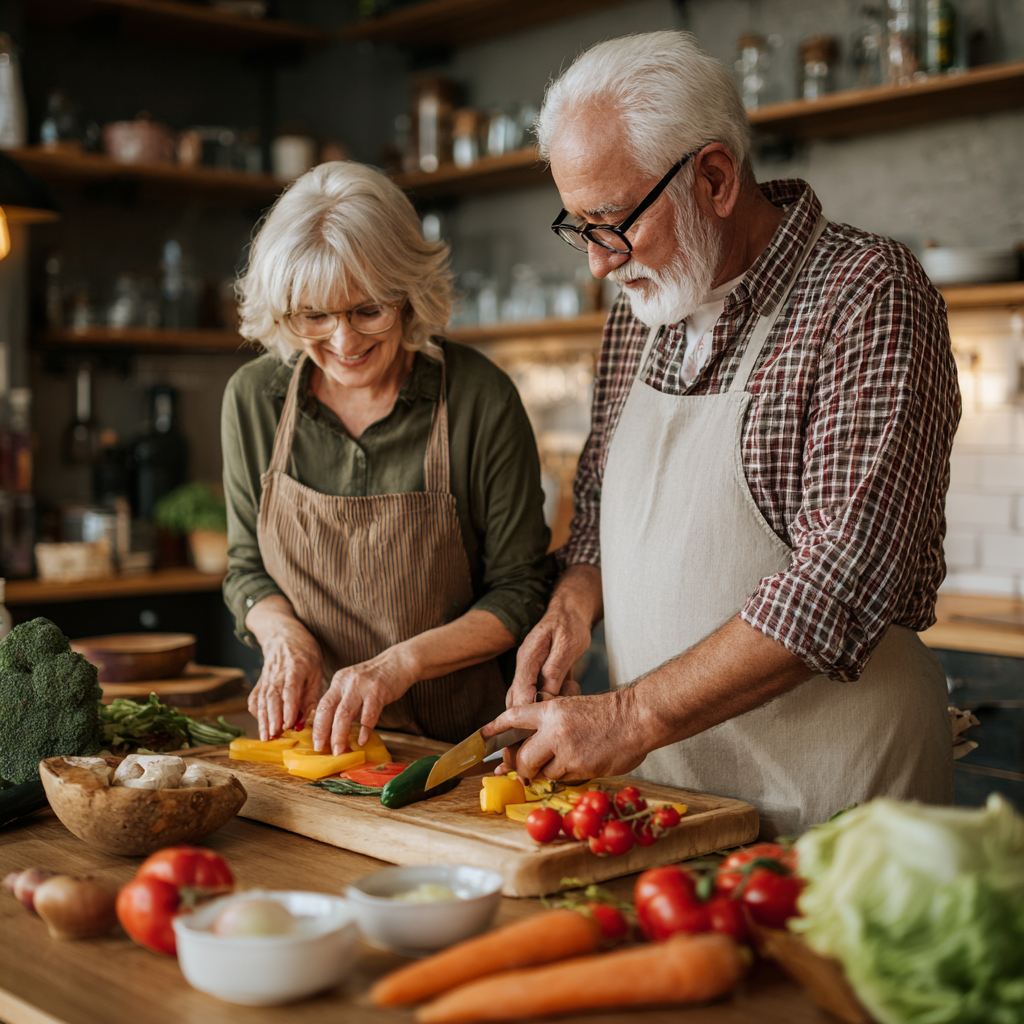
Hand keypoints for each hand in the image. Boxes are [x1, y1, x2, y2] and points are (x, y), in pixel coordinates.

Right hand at [248, 623, 322, 741]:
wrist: (284, 635)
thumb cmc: (306, 654)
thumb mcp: (316, 671)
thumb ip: (310, 696)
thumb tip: (301, 721)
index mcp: (296, 666)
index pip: (290, 688)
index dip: (289, 707)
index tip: (289, 724)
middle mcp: (278, 672)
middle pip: (272, 696)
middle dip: (272, 718)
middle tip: (274, 736)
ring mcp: (266, 677)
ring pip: (261, 699)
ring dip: (262, 719)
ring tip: (266, 737)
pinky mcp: (259, 682)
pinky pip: (255, 698)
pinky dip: (257, 712)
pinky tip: (261, 723)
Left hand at [313, 647, 417, 754]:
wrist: (399, 662)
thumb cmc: (376, 678)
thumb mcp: (354, 684)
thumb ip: (344, 701)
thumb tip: (334, 730)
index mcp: (339, 681)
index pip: (322, 705)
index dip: (317, 726)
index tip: (316, 743)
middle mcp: (347, 682)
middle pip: (328, 709)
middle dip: (323, 732)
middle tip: (321, 749)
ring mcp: (362, 686)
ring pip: (344, 714)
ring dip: (340, 735)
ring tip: (339, 751)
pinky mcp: (378, 691)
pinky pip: (368, 715)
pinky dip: (364, 730)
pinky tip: (362, 740)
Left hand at [484, 688, 650, 782]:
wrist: (636, 719)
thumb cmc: (608, 714)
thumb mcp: (572, 708)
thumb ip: (550, 725)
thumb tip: (531, 745)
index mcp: (551, 710)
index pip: (513, 718)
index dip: (495, 729)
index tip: (482, 736)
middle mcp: (554, 730)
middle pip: (522, 757)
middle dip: (521, 768)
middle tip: (525, 771)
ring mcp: (567, 751)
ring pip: (543, 772)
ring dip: (549, 772)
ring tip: (567, 759)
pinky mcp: (581, 769)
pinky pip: (563, 779)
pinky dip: (567, 776)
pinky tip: (581, 763)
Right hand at [507, 566, 598, 707]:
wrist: (569, 611)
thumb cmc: (570, 624)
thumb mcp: (568, 645)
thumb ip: (556, 668)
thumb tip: (545, 693)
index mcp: (528, 657)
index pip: (520, 690)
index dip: (529, 709)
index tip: (543, 721)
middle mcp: (523, 665)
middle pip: (516, 699)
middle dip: (531, 713)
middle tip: (552, 720)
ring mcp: (527, 670)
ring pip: (522, 699)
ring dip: (539, 708)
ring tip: (561, 706)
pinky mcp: (534, 674)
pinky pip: (533, 694)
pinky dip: (545, 701)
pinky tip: (563, 696)